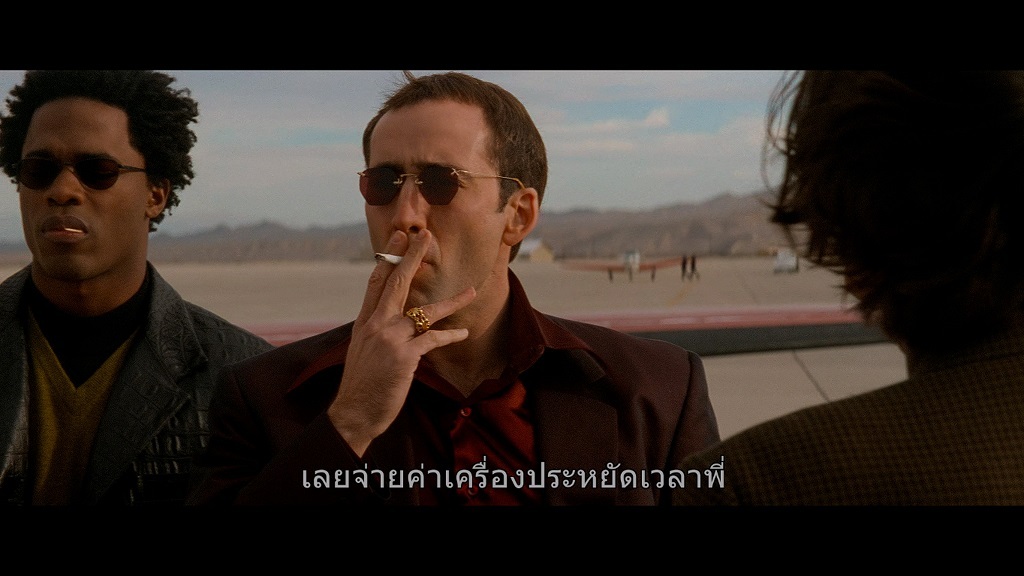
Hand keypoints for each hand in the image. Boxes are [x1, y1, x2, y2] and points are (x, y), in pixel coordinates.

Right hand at [327, 229, 474, 456]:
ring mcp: (390, 339)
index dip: (388, 258)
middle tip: (424, 236)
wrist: (354, 413)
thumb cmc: (362, 384)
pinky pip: (433, 339)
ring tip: (471, 293)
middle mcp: (375, 325)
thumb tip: (389, 319)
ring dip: (452, 302)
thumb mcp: (361, 350)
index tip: (399, 238)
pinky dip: (450, 335)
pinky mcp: (405, 357)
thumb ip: (375, 331)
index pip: (376, 282)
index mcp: (364, 322)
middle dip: (411, 257)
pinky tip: (463, 333)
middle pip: (396, 283)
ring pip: (425, 312)